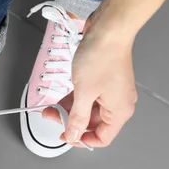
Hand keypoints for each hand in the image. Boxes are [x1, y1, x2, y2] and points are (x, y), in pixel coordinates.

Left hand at [42, 17, 137, 147]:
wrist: (109, 28)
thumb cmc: (101, 57)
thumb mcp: (84, 92)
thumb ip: (77, 117)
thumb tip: (73, 135)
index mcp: (119, 111)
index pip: (103, 138)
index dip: (82, 140)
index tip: (64, 135)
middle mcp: (118, 103)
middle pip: (93, 123)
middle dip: (71, 122)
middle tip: (51, 116)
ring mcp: (110, 91)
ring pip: (87, 109)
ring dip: (69, 110)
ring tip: (49, 107)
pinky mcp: (102, 80)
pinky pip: (87, 96)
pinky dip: (74, 99)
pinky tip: (59, 98)